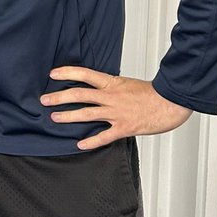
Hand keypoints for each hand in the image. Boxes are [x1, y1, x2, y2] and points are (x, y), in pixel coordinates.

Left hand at [40, 66, 191, 150]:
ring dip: (68, 116)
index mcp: (112, 83)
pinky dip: (91, 141)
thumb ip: (111, 87)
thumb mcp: (127, 84)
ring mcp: (117, 112)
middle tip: (44, 100)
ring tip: (54, 118)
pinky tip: (80, 144)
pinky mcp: (125, 127)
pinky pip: (104, 136)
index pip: (85, 74)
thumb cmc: (153, 93)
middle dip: (59, 97)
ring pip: (87, 113)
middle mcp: (111, 96)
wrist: (172, 102)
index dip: (67, 72)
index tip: (53, 74)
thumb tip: (97, 89)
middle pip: (80, 94)